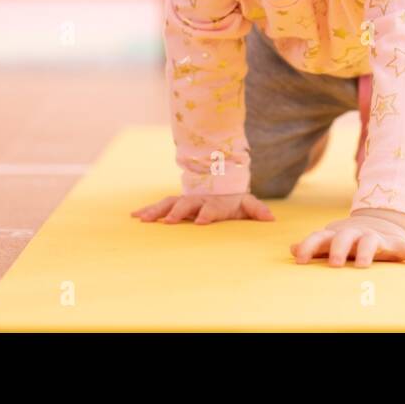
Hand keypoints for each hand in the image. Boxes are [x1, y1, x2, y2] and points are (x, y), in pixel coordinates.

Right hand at [131, 193, 274, 225]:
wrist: (218, 182)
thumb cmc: (232, 200)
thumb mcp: (246, 204)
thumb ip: (256, 210)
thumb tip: (271, 219)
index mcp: (215, 202)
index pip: (212, 208)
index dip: (207, 214)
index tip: (200, 221)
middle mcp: (197, 200)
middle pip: (187, 205)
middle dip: (177, 213)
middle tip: (168, 221)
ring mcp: (184, 201)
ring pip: (169, 204)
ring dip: (156, 211)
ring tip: (142, 218)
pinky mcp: (174, 203)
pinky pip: (160, 206)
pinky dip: (147, 210)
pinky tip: (134, 216)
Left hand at [290, 214, 404, 266]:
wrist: (379, 223)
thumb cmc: (348, 239)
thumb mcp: (330, 241)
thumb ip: (313, 246)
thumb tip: (289, 249)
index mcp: (336, 235)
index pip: (318, 238)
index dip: (308, 247)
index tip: (299, 259)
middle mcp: (354, 234)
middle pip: (343, 238)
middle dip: (338, 250)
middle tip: (334, 264)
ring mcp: (374, 238)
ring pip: (369, 243)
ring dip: (366, 253)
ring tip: (364, 266)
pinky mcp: (394, 243)